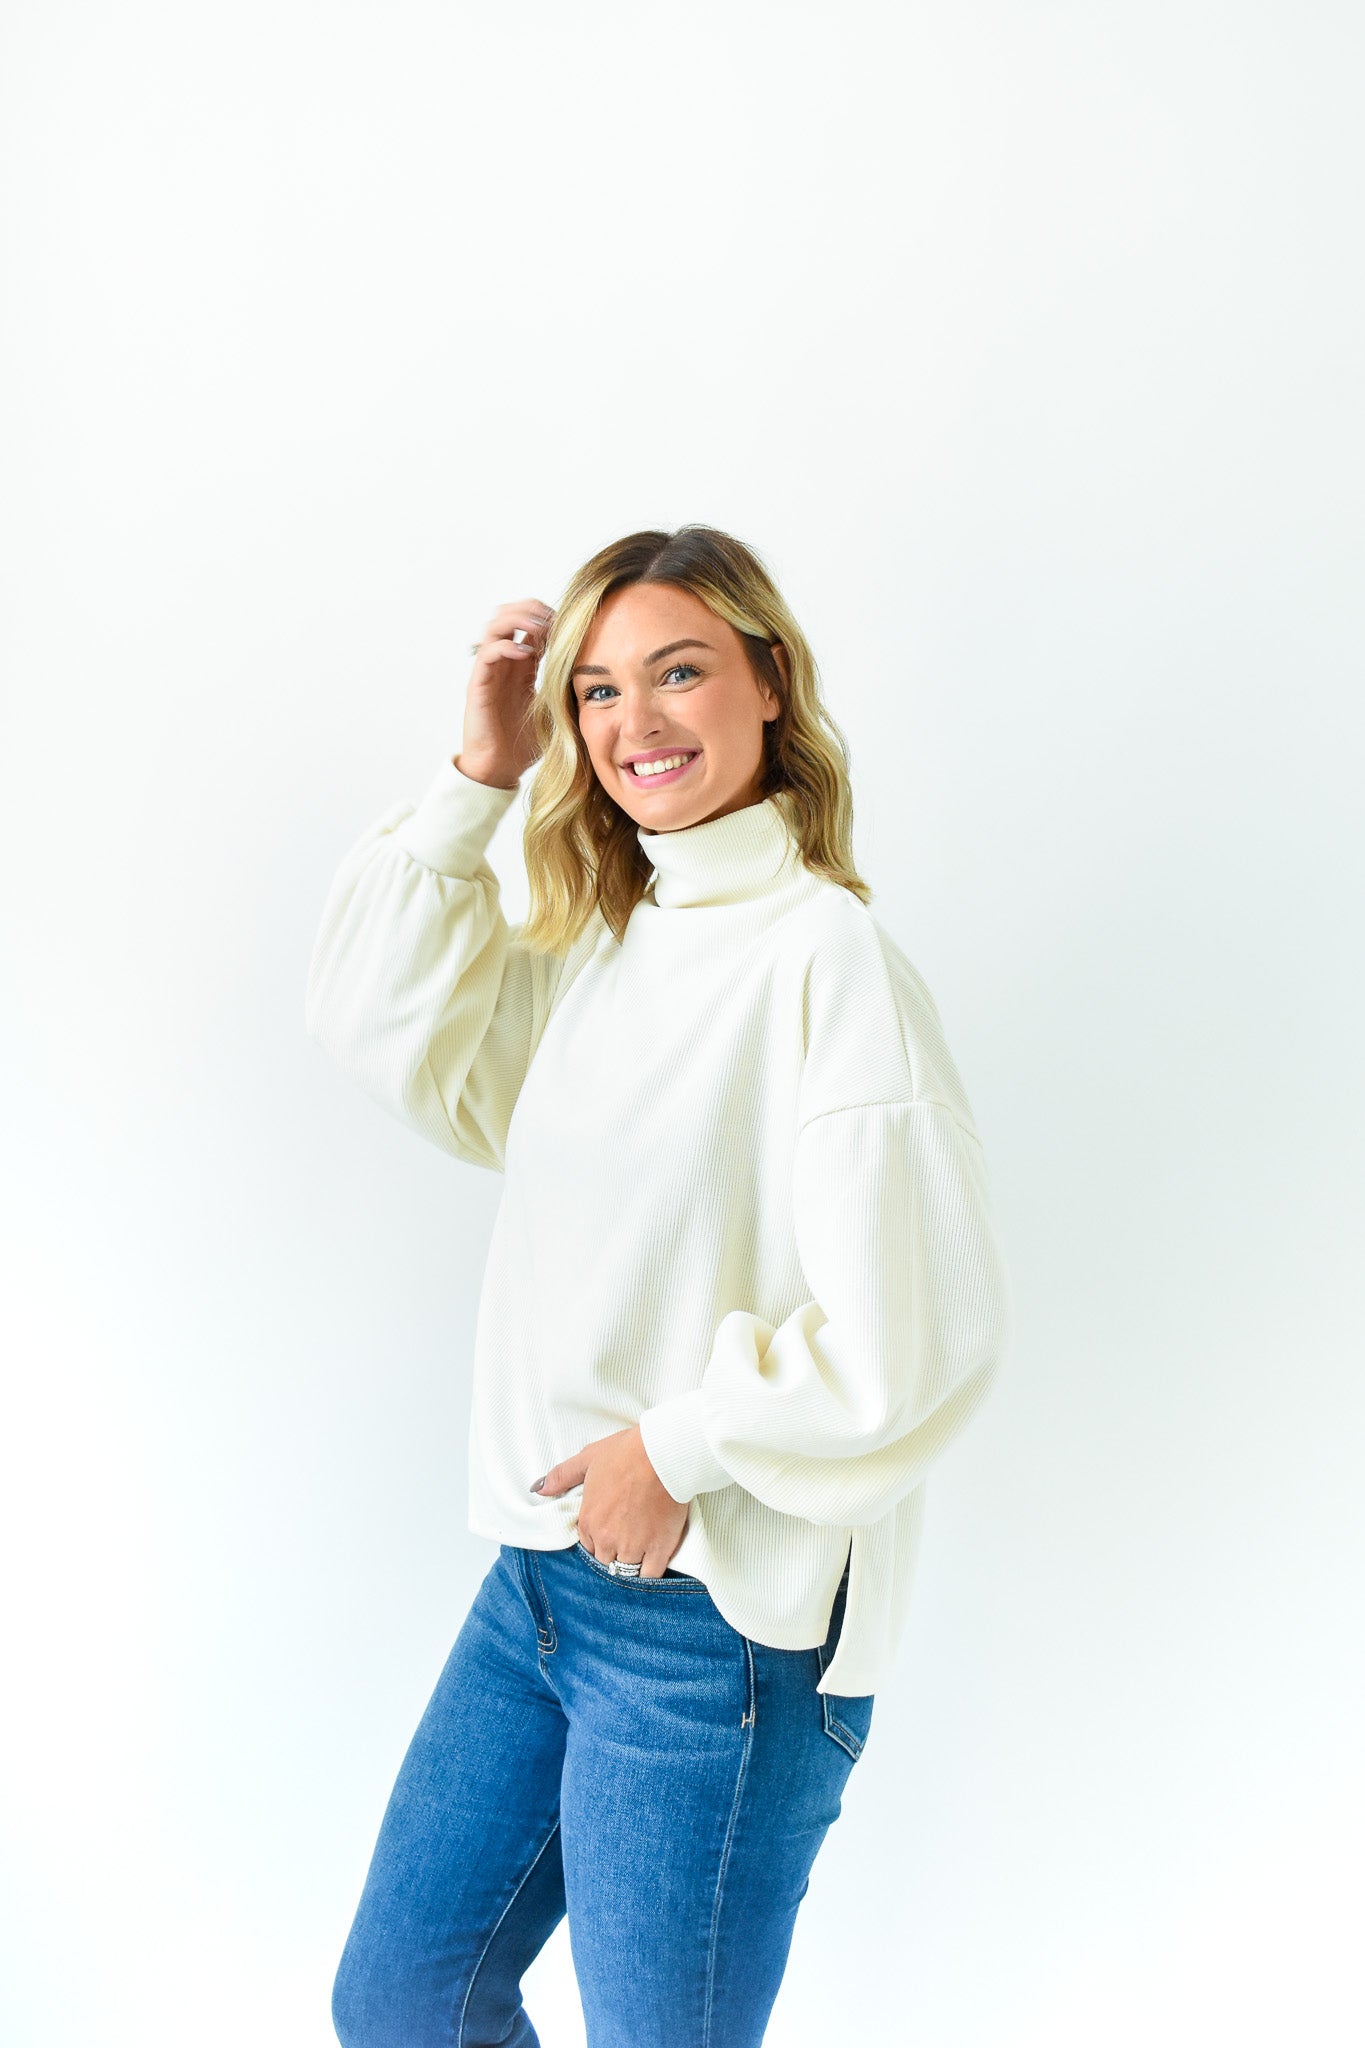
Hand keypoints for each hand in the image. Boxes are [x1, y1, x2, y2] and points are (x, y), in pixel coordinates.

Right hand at [456, 597, 556, 787]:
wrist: (499, 768)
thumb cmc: (524, 745)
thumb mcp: (555, 712)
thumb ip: (567, 691)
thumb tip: (600, 680)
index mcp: (522, 666)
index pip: (530, 625)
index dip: (548, 616)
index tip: (569, 621)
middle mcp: (504, 663)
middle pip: (509, 614)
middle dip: (531, 608)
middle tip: (553, 617)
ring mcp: (490, 671)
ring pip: (495, 625)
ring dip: (518, 618)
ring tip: (539, 625)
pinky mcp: (479, 683)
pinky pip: (489, 652)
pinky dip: (506, 645)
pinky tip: (526, 653)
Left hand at [533, 1426, 688, 1579]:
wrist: (662, 1455)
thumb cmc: (627, 1452)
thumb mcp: (588, 1458)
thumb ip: (562, 1476)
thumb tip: (540, 1488)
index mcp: (588, 1521)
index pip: (588, 1547)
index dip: (599, 1540)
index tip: (611, 1531)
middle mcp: (606, 1539)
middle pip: (606, 1561)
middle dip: (614, 1554)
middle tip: (628, 1539)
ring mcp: (632, 1547)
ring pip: (627, 1572)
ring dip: (632, 1565)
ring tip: (642, 1550)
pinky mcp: (659, 1549)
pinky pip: (650, 1575)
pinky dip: (650, 1573)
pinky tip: (653, 1560)